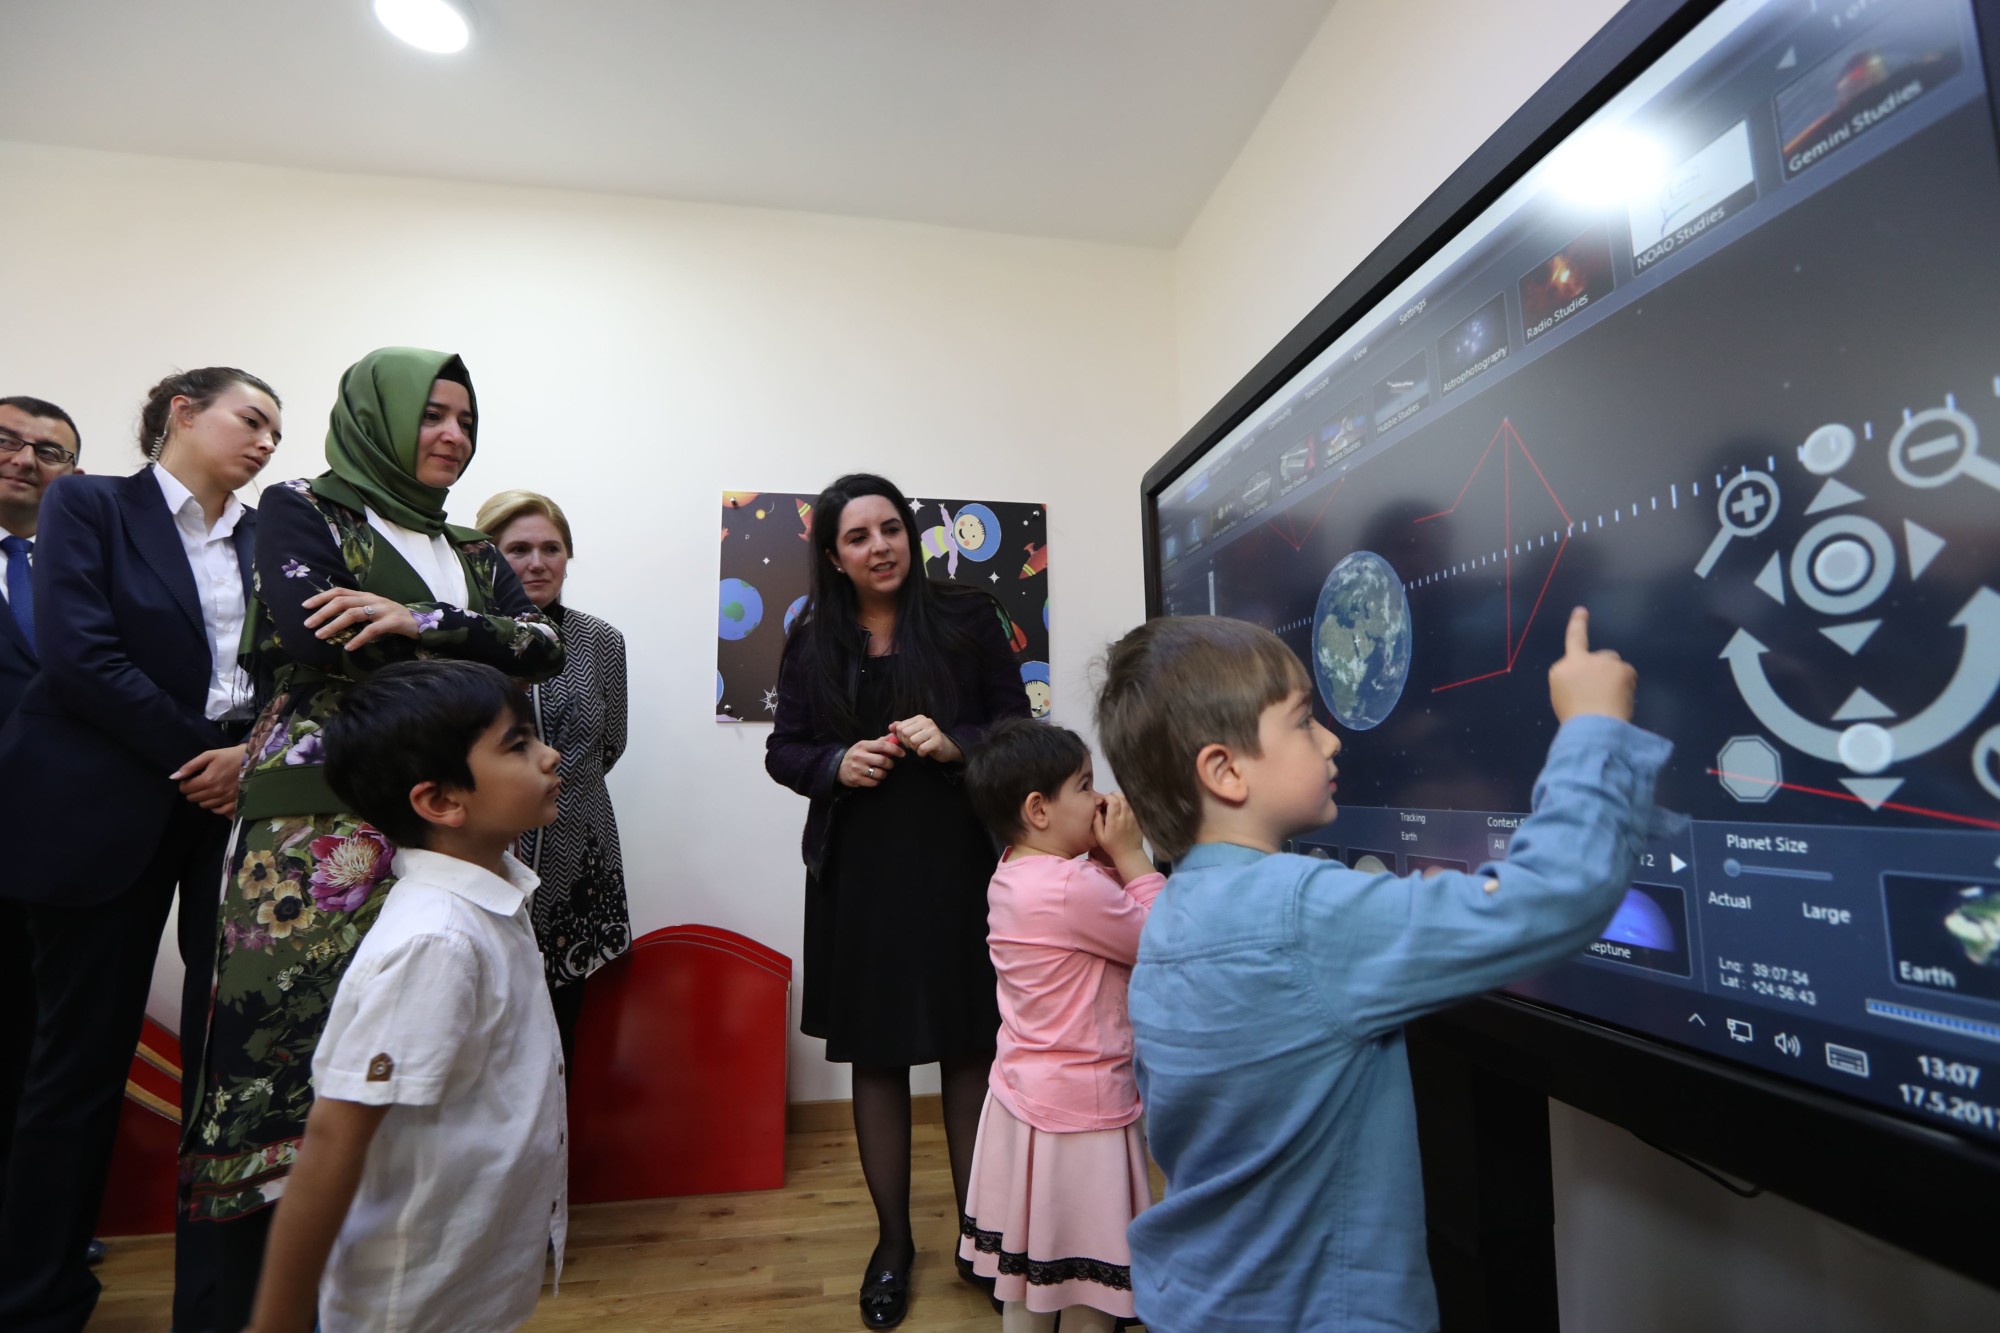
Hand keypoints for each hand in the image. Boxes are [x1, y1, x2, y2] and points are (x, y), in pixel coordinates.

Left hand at [172, 745, 245, 816]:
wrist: (255, 760)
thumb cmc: (231, 755)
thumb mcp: (209, 755)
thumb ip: (190, 766)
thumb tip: (173, 777)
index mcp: (207, 780)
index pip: (186, 789)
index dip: (185, 783)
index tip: (191, 778)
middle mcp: (215, 792)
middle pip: (193, 798)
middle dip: (193, 791)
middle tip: (200, 783)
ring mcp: (225, 799)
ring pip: (204, 805)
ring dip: (203, 798)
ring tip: (210, 788)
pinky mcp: (234, 803)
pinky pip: (219, 811)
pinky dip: (215, 806)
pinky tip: (217, 798)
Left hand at [302, 588, 421, 651]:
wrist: (421, 622)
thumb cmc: (393, 618)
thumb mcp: (373, 610)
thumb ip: (356, 610)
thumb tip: (330, 618)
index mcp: (365, 596)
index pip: (339, 592)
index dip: (321, 597)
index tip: (305, 607)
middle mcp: (372, 599)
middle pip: (342, 602)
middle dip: (322, 613)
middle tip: (308, 625)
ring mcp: (382, 610)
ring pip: (353, 614)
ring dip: (334, 625)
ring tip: (321, 636)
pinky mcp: (392, 622)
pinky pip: (372, 630)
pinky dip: (358, 639)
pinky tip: (348, 647)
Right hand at [839, 735, 904, 787]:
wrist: (839, 767)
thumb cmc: (856, 755)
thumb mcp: (865, 745)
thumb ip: (879, 742)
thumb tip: (894, 737)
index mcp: (863, 745)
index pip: (882, 745)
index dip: (895, 749)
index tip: (902, 753)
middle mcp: (860, 756)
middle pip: (882, 760)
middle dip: (890, 764)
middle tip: (890, 765)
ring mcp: (857, 768)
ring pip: (880, 773)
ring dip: (884, 773)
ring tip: (881, 771)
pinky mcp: (856, 779)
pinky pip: (874, 782)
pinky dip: (877, 781)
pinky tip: (874, 777)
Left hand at [890, 714, 961, 763]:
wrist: (946, 748)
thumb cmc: (927, 740)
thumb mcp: (913, 732)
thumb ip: (901, 728)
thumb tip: (891, 726)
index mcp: (919, 718)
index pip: (900, 727)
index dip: (901, 737)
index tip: (909, 739)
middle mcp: (927, 721)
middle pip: (905, 733)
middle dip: (907, 743)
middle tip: (916, 744)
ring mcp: (933, 731)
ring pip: (912, 741)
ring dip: (915, 748)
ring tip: (922, 747)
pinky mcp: (937, 741)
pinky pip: (921, 749)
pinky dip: (921, 753)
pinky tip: (926, 751)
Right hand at [1093, 792, 1144, 859]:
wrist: (1129, 854)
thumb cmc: (1113, 847)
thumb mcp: (1100, 837)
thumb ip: (1096, 823)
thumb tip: (1096, 810)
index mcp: (1114, 821)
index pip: (1113, 801)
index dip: (1107, 797)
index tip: (1103, 801)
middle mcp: (1124, 817)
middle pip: (1122, 798)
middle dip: (1114, 795)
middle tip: (1109, 799)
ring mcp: (1133, 817)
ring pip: (1128, 801)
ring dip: (1121, 798)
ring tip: (1115, 803)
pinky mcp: (1137, 819)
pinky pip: (1133, 807)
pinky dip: (1127, 804)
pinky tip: (1122, 808)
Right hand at [1548, 607, 1635, 722]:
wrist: (1592, 726)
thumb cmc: (1573, 718)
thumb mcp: (1561, 697)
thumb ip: (1572, 681)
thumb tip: (1586, 679)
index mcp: (1562, 669)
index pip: (1572, 642)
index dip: (1578, 624)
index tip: (1582, 611)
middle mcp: (1582, 660)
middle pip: (1600, 657)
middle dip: (1604, 669)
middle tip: (1603, 692)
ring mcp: (1604, 662)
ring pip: (1615, 666)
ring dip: (1615, 678)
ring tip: (1612, 701)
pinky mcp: (1622, 669)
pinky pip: (1628, 676)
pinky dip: (1626, 686)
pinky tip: (1621, 701)